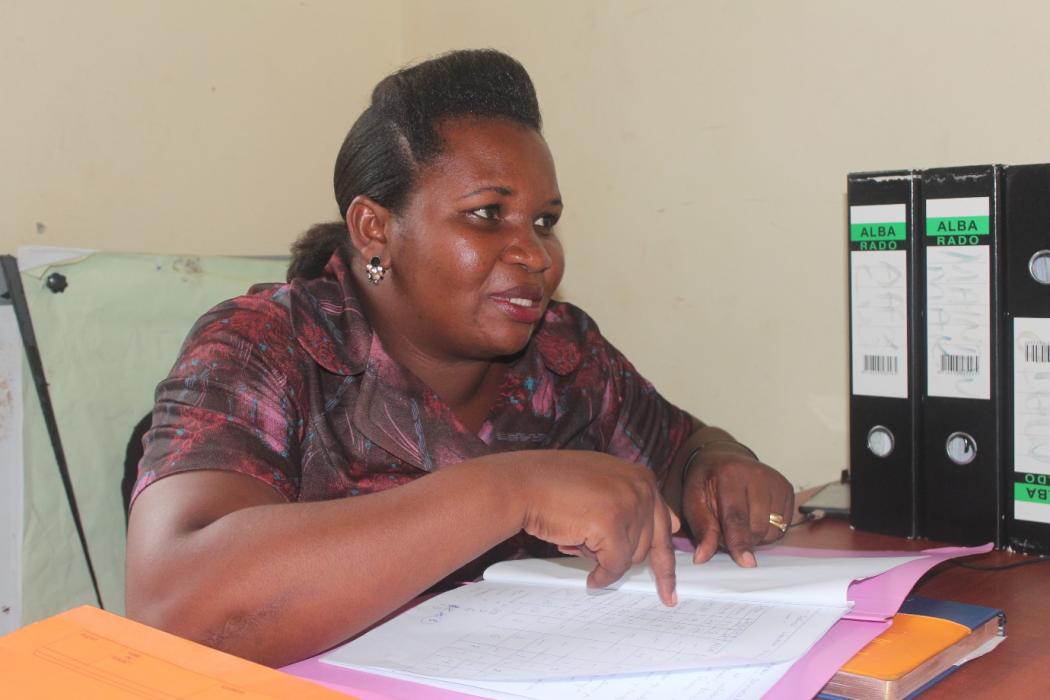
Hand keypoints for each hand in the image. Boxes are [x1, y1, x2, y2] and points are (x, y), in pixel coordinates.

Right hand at [510, 451, 679, 605]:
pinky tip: (589, 573)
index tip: (668, 589)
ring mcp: (628, 505)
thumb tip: (672, 525)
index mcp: (642, 478)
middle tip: (590, 544)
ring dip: (603, 558)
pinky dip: (602, 576)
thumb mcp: (604, 483)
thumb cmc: (555, 485)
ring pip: (631, 558)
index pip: (665, 526)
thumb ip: (635, 502)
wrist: (523, 484)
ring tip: (578, 534)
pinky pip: (616, 566)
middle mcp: (640, 488)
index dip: (664, 562)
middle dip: (619, 554)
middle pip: (648, 547)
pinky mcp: (612, 524)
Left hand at [682, 448, 793, 566]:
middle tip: (726, 529)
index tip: (745, 562)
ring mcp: (776, 480)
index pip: (736, 516)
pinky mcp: (787, 488)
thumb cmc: (707, 483)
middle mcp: (757, 475)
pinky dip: (769, 530)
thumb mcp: (694, 502)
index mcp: (730, 475)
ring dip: (756, 537)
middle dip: (742, 540)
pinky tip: (755, 518)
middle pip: (757, 527)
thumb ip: (702, 529)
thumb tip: (703, 557)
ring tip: (741, 523)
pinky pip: (784, 526)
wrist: (724, 459)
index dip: (739, 542)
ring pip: (774, 530)